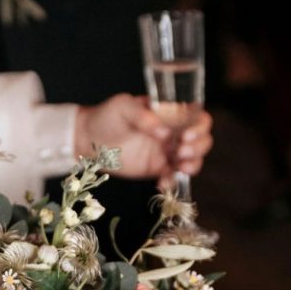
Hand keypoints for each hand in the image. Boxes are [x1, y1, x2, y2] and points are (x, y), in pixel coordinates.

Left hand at [74, 94, 212, 181]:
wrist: (88, 140)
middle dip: (198, 147)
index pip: (197, 117)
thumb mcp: (123, 106)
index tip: (185, 135)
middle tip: (179, 151)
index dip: (199, 126)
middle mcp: (173, 132)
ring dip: (193, 164)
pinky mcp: (157, 169)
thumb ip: (143, 115)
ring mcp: (166, 151)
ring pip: (194, 159)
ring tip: (178, 166)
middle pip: (202, 139)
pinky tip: (162, 183)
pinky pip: (174, 177)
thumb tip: (164, 131)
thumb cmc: (106, 116)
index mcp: (169, 113)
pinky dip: (173, 182)